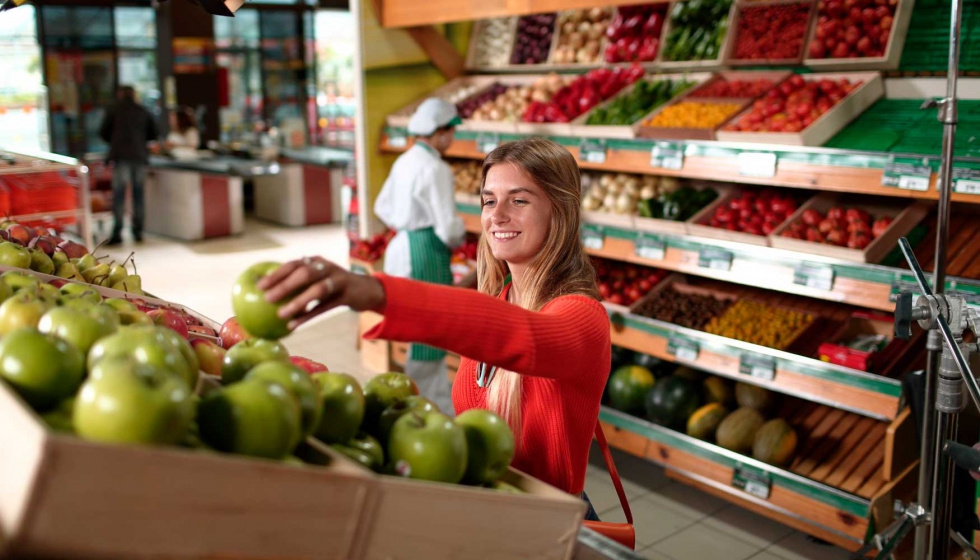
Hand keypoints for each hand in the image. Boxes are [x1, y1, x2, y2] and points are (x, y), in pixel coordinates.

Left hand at [258, 257, 386, 329]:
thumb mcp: (318, 281)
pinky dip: (308, 316)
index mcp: (317, 261)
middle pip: (305, 273)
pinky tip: (293, 325)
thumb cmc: (335, 288)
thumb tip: (270, 297)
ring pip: (317, 290)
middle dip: (284, 285)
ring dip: (298, 302)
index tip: (260, 286)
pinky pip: (325, 307)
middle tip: (267, 298)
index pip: (293, 264)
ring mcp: (339, 280)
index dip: (276, 274)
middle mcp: (327, 267)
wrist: (367, 290)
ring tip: (281, 314)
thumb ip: (300, 285)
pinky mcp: (348, 295)